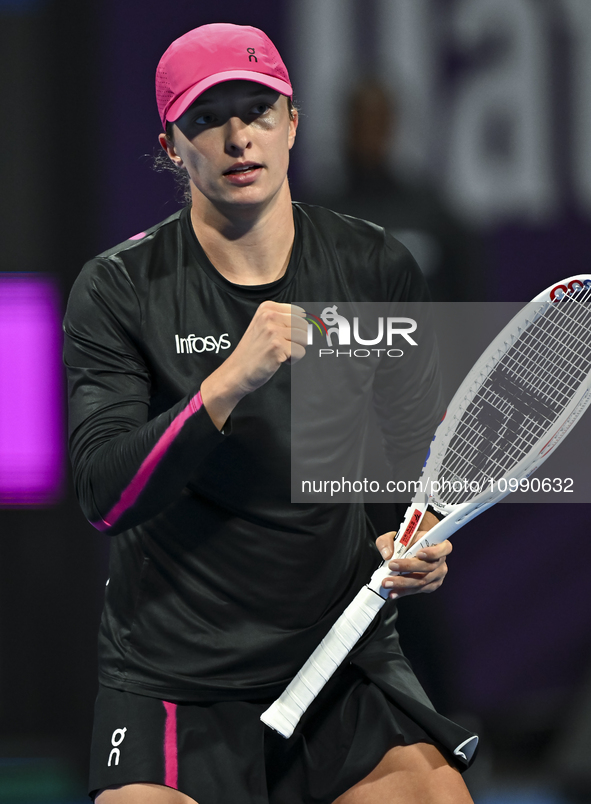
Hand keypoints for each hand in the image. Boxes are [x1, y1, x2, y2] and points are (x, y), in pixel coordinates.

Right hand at [200, 301, 307, 428]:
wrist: (236, 372)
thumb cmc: (253, 352)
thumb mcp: (263, 326)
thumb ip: (283, 320)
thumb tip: (311, 323)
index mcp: (267, 308)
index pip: (299, 313)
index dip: (296, 328)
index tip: (283, 337)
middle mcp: (270, 316)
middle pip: (304, 326)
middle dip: (297, 340)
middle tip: (279, 347)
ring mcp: (273, 330)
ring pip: (304, 339)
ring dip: (295, 350)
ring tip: (278, 353)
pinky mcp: (277, 346)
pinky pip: (301, 352)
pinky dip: (293, 360)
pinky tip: (278, 360)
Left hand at [374, 511, 450, 598]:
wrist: (409, 551)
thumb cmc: (407, 542)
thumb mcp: (395, 536)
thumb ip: (387, 541)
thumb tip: (387, 555)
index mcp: (438, 544)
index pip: (445, 548)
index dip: (433, 552)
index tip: (419, 553)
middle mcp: (440, 561)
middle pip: (429, 567)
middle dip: (408, 567)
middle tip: (392, 566)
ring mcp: (437, 575)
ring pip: (422, 581)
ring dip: (403, 583)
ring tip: (387, 582)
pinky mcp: (430, 586)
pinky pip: (418, 590)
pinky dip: (404, 591)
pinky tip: (393, 592)